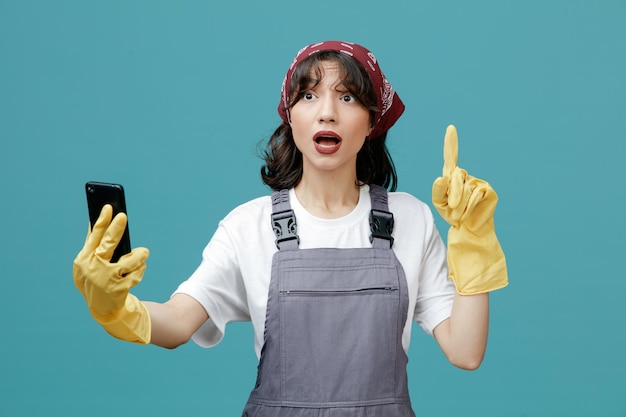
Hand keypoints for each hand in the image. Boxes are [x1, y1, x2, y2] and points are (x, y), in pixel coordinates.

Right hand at [74, 205, 148, 316]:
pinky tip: (139, 270)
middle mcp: (93, 268)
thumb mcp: (86, 265)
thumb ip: (90, 245)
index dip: (101, 220)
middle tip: (123, 216)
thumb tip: (94, 221)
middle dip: (116, 229)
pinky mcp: (120, 288)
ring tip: (142, 253)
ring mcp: (106, 279)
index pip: (94, 236)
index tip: (108, 207)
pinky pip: (138, 272)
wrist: (102, 310)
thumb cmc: (95, 280)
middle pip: (108, 243)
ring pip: (131, 259)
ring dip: (140, 255)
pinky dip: (141, 270)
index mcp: (83, 260)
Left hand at [432, 125, 507, 294]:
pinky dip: (470, 206)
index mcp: (454, 180)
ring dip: (459, 204)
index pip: (451, 159)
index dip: (451, 144)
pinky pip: (475, 194)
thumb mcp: (441, 205)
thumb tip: (441, 178)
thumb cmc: (454, 221)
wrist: (470, 238)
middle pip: (455, 176)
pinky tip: (472, 214)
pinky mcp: (489, 193)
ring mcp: (480, 185)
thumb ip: (439, 191)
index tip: (450, 128)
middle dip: (451, 195)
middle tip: (453, 211)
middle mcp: (468, 179)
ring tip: (462, 214)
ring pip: (463, 187)